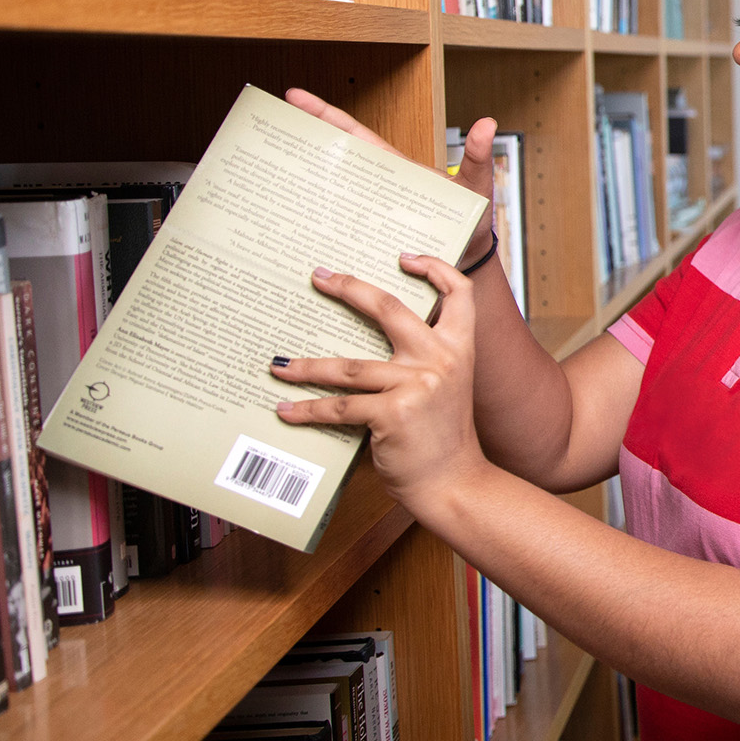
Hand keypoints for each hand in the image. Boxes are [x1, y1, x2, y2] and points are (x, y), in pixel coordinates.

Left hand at [271, 253, 488, 517]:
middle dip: (349, 288)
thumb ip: (422, 361)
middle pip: (389, 308)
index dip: (435, 269)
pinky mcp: (393, 413)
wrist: (454, 481)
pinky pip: (340, 407)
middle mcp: (441, 360)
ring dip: (307, 366)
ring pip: (349, 366)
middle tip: (320, 277)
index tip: (405, 258)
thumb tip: (370, 344)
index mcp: (460, 349)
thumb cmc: (443, 437)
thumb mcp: (446, 388)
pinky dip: (309, 409)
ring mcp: (417, 385)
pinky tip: (288, 409)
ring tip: (280, 365)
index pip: (458, 294)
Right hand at [286, 88, 498, 268]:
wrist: (468, 262)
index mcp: (395, 168)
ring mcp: (368, 213)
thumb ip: (478, 158)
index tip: (296, 97)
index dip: (328, 115)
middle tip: (267, 129)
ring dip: (300, 187)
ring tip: (267, 179)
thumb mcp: (477, 187)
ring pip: (329, 195)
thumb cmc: (472, 221)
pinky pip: (337, 229)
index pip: (356, 136)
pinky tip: (293, 232)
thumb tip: (487, 125)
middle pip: (332, 160)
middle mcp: (376, 188)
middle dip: (300, 142)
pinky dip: (316, 227)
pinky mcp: (366, 239)